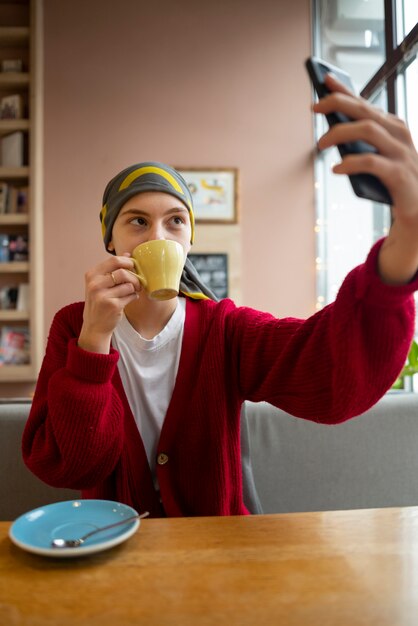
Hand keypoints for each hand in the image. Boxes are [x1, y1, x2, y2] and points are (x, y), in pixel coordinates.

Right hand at [78, 253, 140, 352]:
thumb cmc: (99, 302)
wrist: (94, 326)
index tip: (133, 267)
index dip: (128, 262)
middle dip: (134, 276)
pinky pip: (131, 295)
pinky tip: (129, 299)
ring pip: (129, 285)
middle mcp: (95, 284)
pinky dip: (134, 296)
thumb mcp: (100, 284)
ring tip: (132, 292)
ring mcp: (103, 295)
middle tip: (137, 282)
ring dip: (135, 288)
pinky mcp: (113, 306)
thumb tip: (127, 254)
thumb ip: (112, 269)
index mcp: (91, 275)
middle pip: (123, 272)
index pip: (114, 260)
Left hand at [314, 74, 417, 283]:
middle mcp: (399, 135)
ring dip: (340, 132)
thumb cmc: (394, 183)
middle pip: (366, 111)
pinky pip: (371, 163)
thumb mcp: (377, 157)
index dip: (346, 90)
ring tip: (321, 143)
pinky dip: (351, 163)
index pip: (366, 104)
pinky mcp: (399, 175)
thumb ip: (361, 144)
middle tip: (315, 107)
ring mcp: (401, 153)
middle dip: (339, 104)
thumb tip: (332, 133)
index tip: (325, 81)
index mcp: (394, 127)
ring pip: (368, 130)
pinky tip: (336, 168)